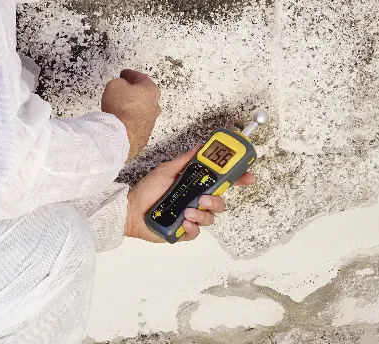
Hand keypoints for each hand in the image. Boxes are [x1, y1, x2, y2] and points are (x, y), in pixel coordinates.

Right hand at [101, 69, 161, 159]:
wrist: (121, 135)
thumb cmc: (121, 108)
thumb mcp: (115, 85)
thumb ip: (120, 83)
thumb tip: (121, 87)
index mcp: (151, 91)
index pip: (141, 78)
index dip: (131, 74)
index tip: (125, 74)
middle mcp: (155, 106)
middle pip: (144, 95)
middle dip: (134, 91)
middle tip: (124, 88)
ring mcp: (151, 122)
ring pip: (142, 110)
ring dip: (133, 107)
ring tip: (120, 106)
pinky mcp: (144, 134)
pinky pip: (137, 123)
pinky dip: (130, 119)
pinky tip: (121, 119)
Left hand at [124, 146, 255, 241]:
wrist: (130, 210)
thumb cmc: (147, 190)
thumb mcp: (167, 170)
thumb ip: (184, 160)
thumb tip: (200, 146)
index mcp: (195, 185)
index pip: (221, 182)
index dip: (237, 179)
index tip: (248, 176)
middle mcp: (196, 201)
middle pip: (220, 203)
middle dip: (217, 201)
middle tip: (205, 198)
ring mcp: (191, 217)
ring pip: (210, 218)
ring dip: (202, 215)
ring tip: (187, 212)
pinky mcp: (183, 232)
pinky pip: (196, 233)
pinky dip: (193, 228)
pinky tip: (184, 223)